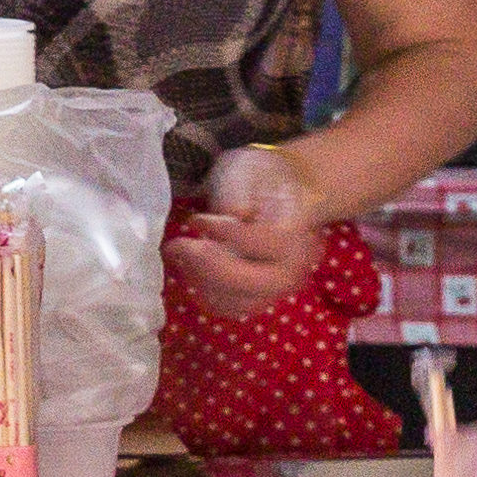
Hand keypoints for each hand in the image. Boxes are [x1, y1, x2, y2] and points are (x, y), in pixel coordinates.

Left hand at [177, 144, 325, 320]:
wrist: (278, 193)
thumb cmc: (259, 178)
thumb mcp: (247, 169)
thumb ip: (240, 192)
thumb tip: (234, 215)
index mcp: (298, 230)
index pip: (267, 243)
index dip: (227, 235)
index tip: (197, 220)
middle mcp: (295, 266)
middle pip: (256, 284)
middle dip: (209, 267)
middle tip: (178, 244)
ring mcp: (278, 288)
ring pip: (238, 302)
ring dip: (201, 280)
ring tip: (181, 251)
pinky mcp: (259, 299)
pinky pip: (229, 307)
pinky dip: (203, 291)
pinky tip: (189, 265)